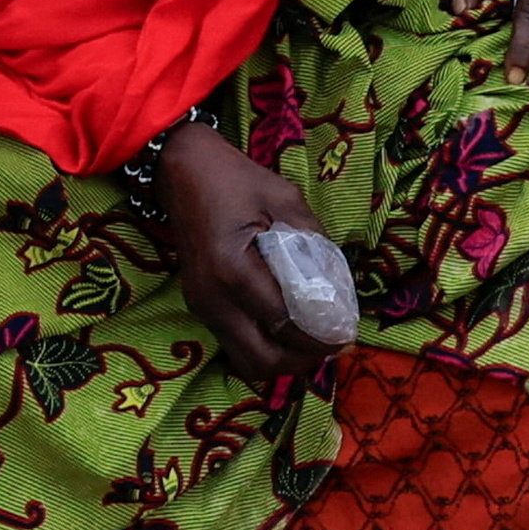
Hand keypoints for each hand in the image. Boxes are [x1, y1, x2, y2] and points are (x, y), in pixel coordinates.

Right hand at [150, 119, 337, 384]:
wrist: (181, 168)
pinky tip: (286, 330)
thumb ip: (312, 240)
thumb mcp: (283, 198)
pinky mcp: (200, 306)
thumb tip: (338, 284)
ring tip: (311, 344)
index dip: (319, 338)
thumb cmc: (233, 179)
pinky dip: (264, 347)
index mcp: (234, 271)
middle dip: (302, 361)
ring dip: (281, 361)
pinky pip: (235, 344)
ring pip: (245, 361)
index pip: (283, 325)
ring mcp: (202, 306)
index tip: (347, 335)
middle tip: (331, 346)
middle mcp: (213, 299)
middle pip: (261, 360)